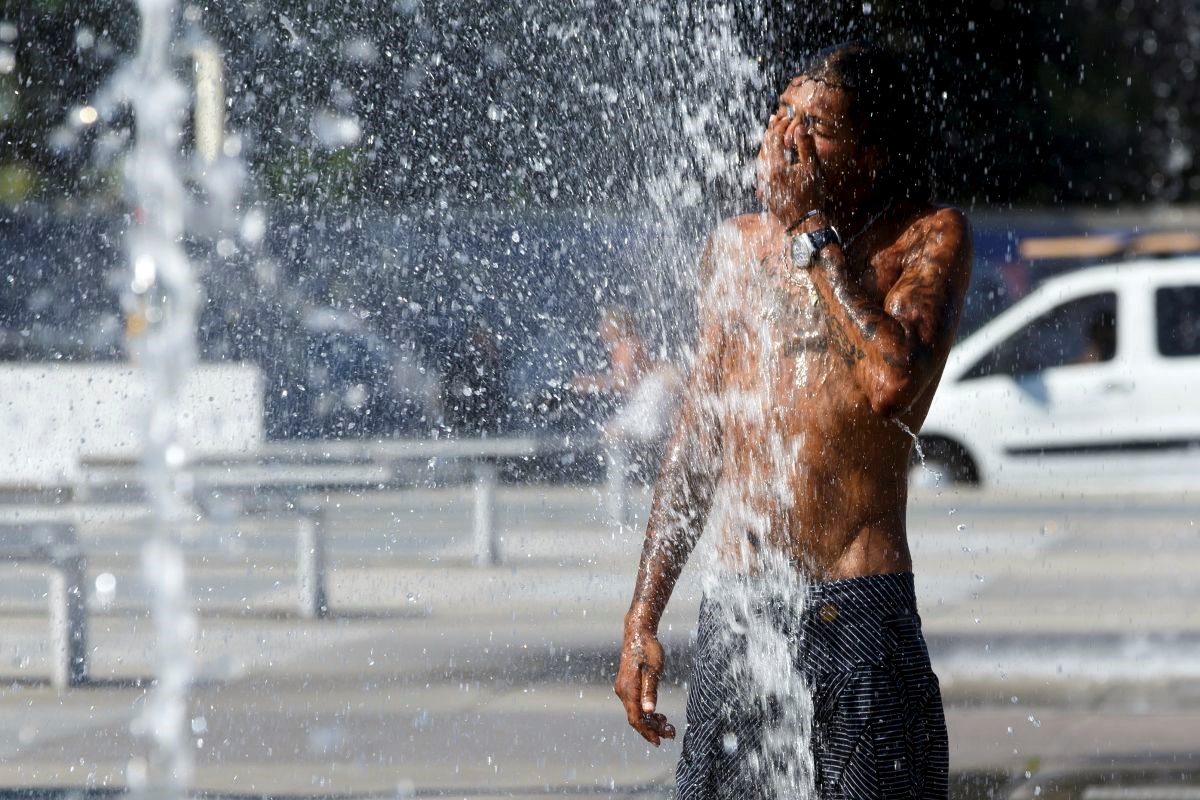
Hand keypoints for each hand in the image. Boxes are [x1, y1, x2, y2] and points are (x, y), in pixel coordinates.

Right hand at [614, 627, 675, 745]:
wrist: (638, 633)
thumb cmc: (648, 650)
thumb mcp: (653, 670)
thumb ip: (650, 691)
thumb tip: (649, 712)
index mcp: (628, 690)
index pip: (636, 719)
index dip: (647, 732)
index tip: (659, 741)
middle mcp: (623, 691)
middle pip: (636, 718)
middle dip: (652, 728)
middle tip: (670, 733)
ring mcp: (624, 688)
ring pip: (636, 712)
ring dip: (651, 721)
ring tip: (668, 725)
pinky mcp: (628, 685)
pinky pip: (636, 704)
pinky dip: (647, 711)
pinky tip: (659, 714)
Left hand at [756, 111, 824, 229]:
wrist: (804, 223)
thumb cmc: (812, 196)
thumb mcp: (813, 168)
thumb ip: (806, 146)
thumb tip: (800, 126)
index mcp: (776, 168)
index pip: (773, 140)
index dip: (779, 126)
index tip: (785, 117)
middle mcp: (765, 176)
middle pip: (764, 148)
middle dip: (770, 133)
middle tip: (775, 120)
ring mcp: (763, 184)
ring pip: (761, 159)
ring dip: (766, 145)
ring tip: (771, 134)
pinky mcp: (765, 191)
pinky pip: (762, 170)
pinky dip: (766, 159)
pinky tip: (770, 157)